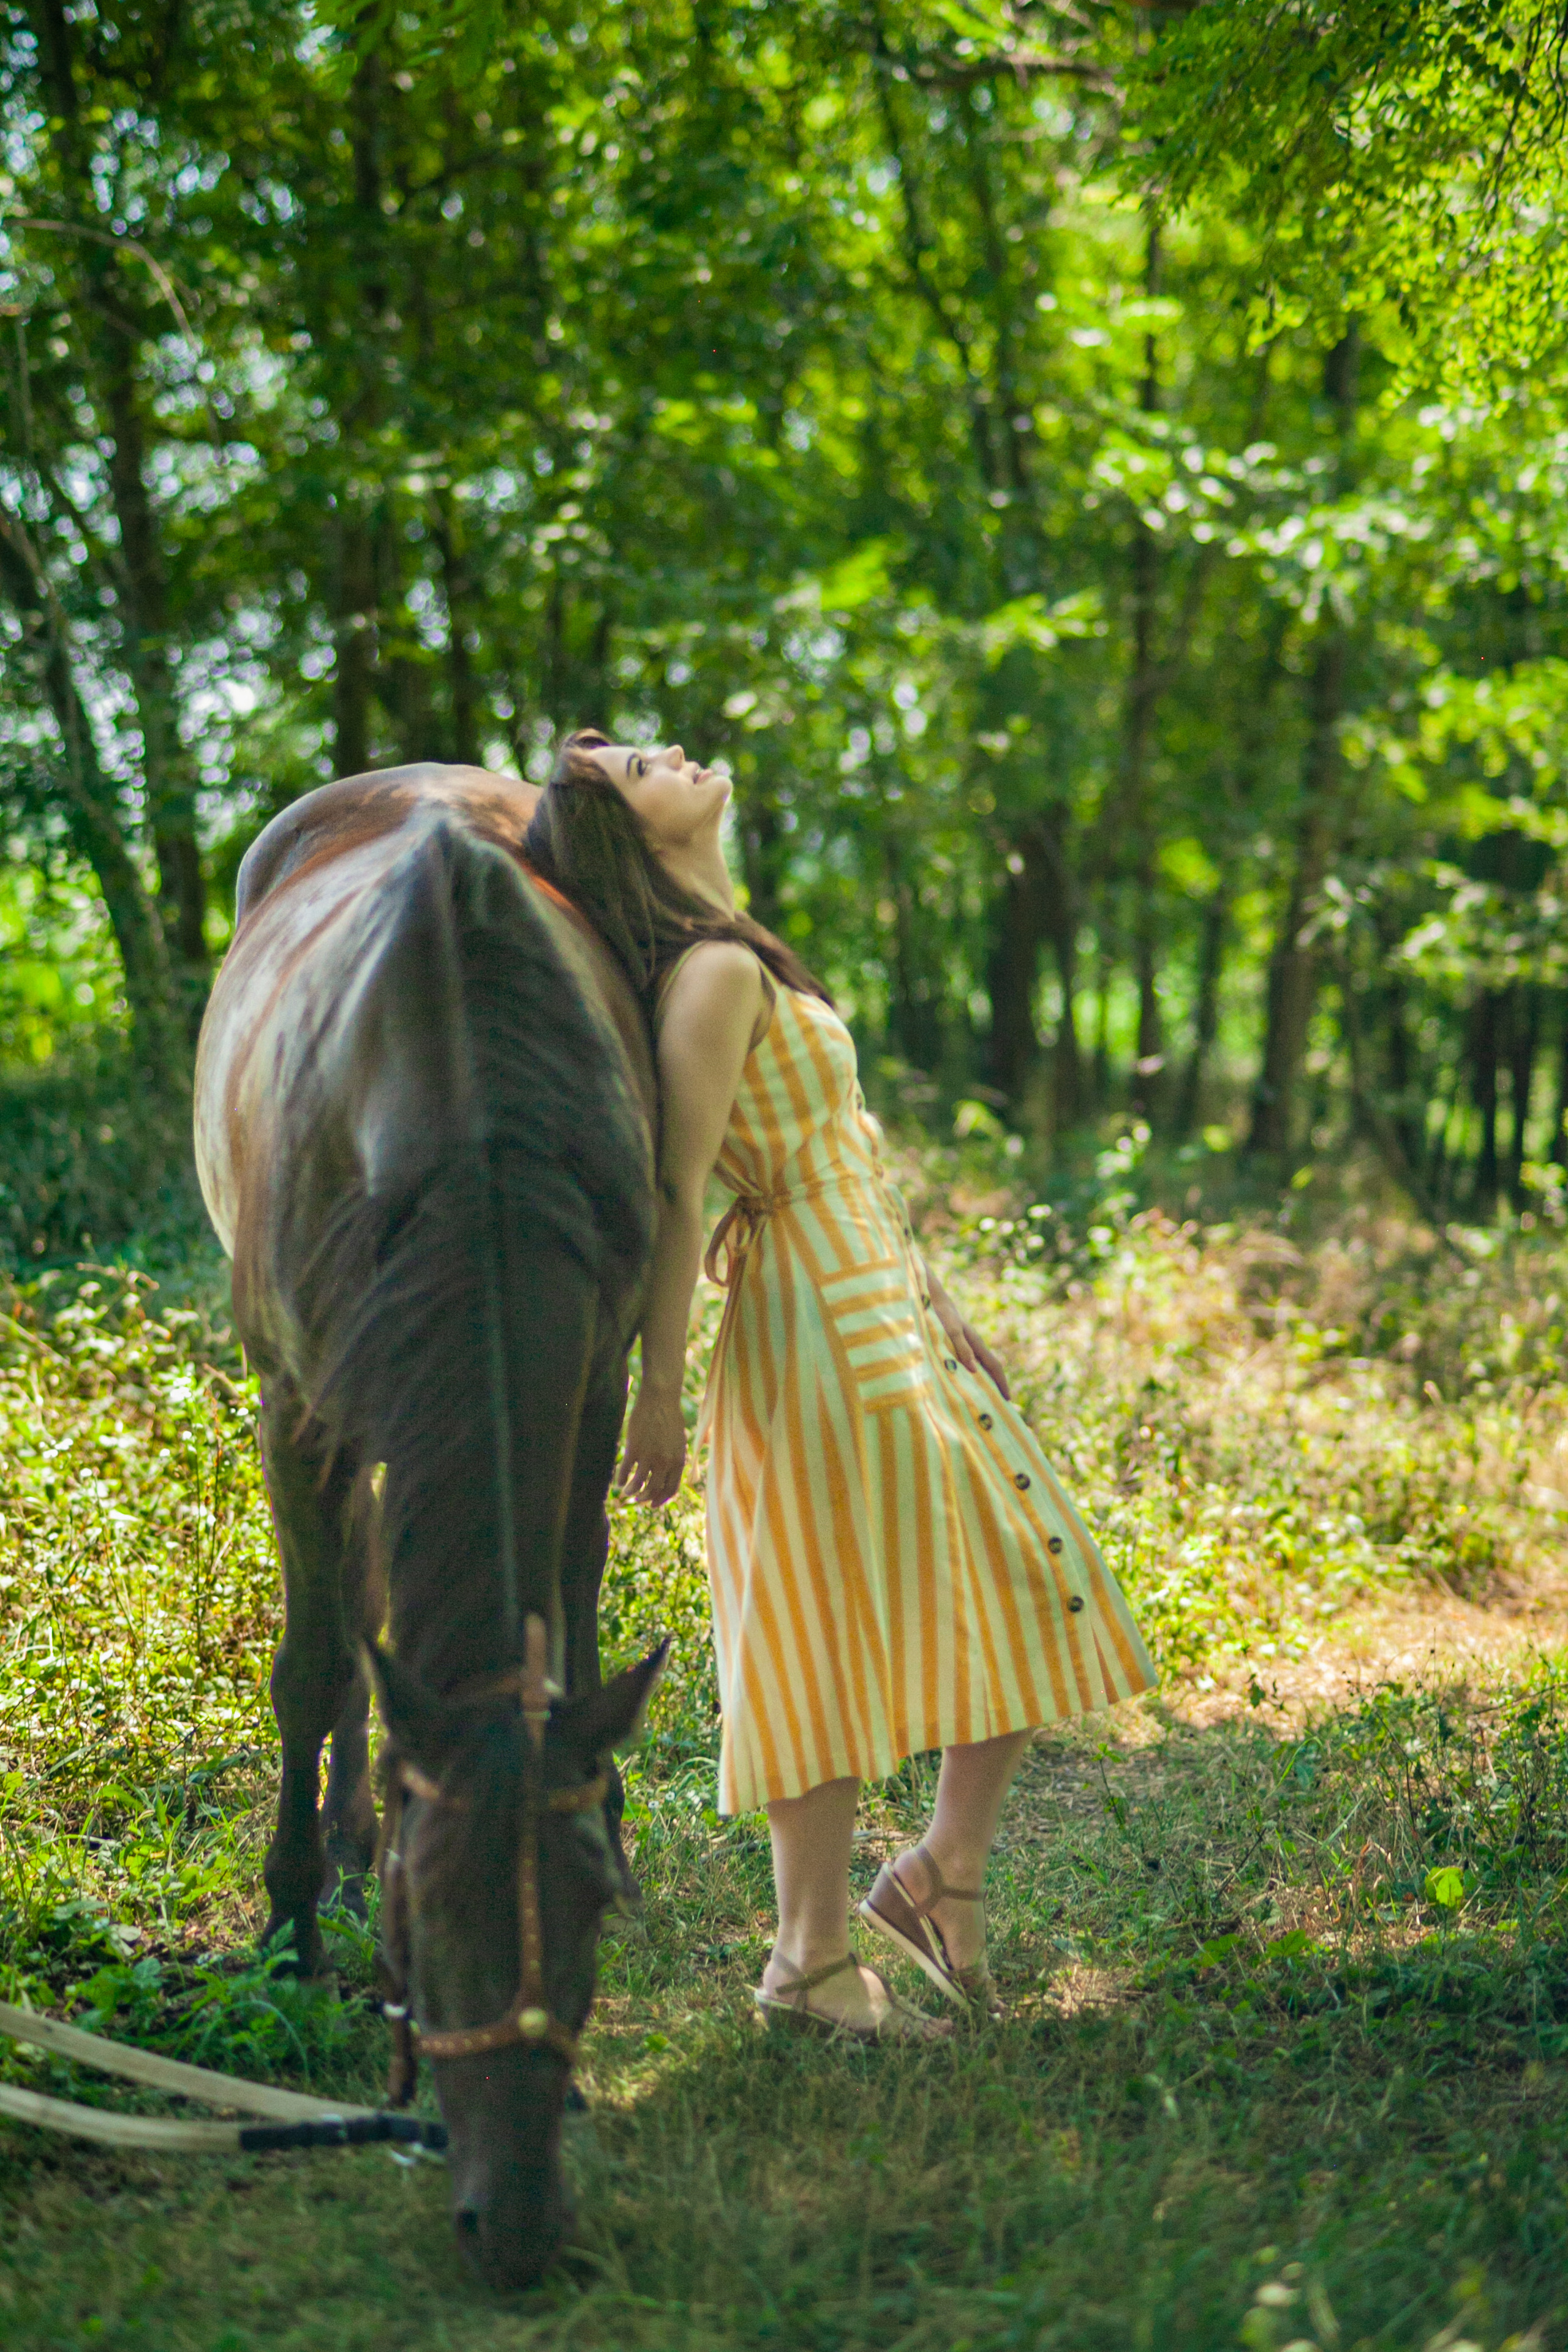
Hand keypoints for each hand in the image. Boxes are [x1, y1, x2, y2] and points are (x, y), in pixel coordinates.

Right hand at [617, 1385, 687, 1505]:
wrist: (660, 1399)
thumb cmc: (670, 1417)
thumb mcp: (679, 1441)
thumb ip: (675, 1459)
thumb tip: (670, 1475)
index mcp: (678, 1461)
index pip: (670, 1490)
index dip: (660, 1500)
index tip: (652, 1504)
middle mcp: (665, 1462)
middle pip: (654, 1490)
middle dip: (644, 1498)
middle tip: (637, 1499)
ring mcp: (649, 1456)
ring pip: (638, 1484)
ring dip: (631, 1492)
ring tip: (626, 1492)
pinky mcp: (634, 1448)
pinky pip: (625, 1471)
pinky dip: (621, 1479)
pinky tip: (618, 1481)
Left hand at [927, 1267, 1010, 1400]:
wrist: (931, 1297)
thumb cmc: (940, 1314)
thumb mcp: (951, 1331)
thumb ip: (962, 1348)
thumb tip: (975, 1371)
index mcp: (976, 1343)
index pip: (994, 1366)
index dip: (1001, 1383)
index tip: (1007, 1400)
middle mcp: (973, 1344)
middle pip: (989, 1368)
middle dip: (996, 1385)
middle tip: (999, 1405)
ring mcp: (965, 1343)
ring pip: (979, 1366)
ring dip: (983, 1381)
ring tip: (983, 1398)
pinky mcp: (954, 1343)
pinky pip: (967, 1362)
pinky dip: (969, 1375)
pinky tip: (962, 1382)